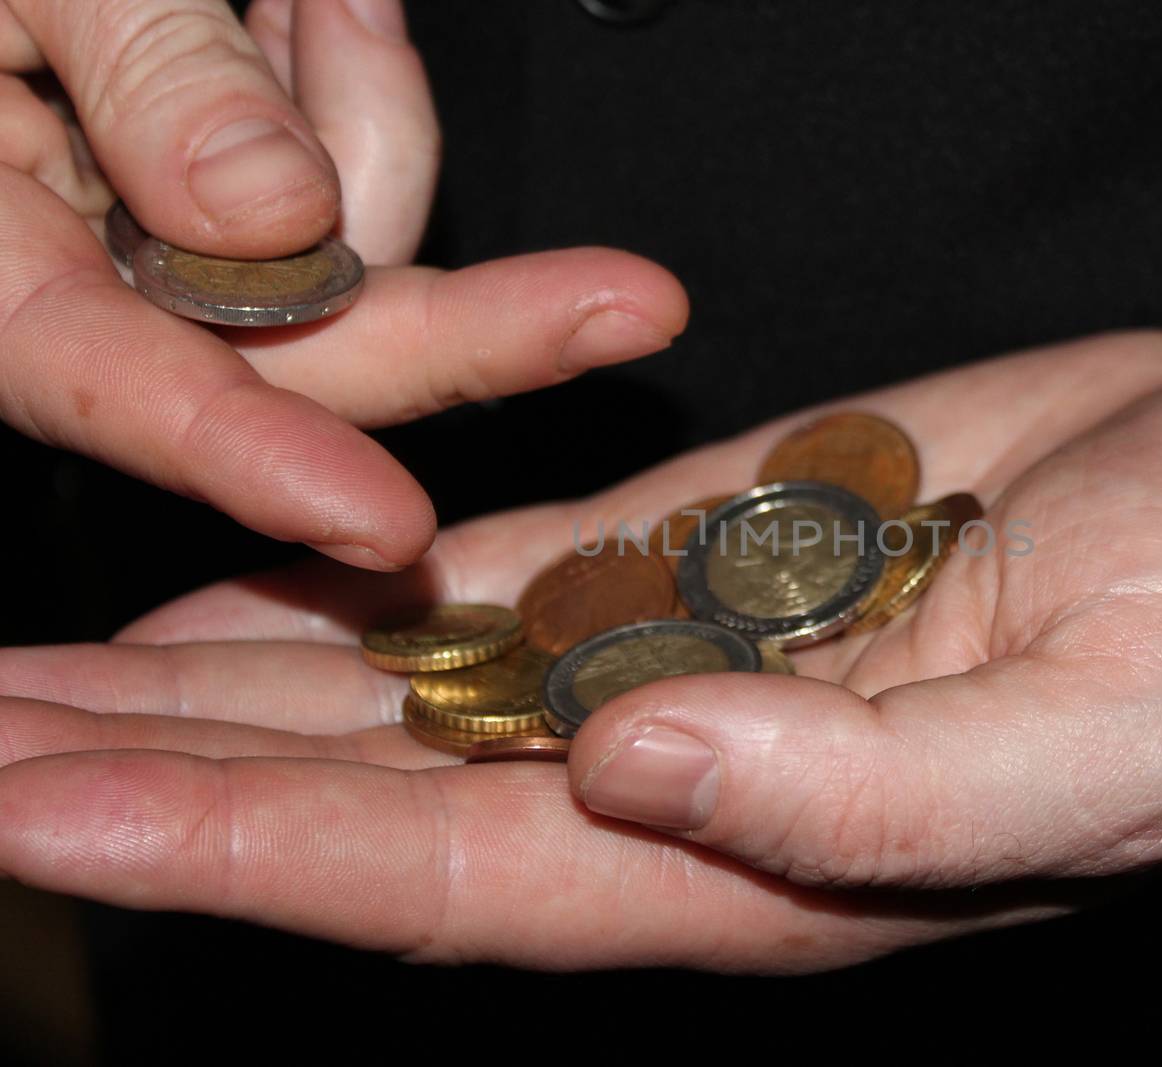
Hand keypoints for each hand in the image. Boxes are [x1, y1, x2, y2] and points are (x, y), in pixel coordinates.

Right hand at [0, 0, 686, 568]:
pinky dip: (348, 89)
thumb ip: (142, 77)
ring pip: (351, 247)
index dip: (262, 464)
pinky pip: (344, 175)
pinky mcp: (222, 194)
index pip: (130, 394)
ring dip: (373, 117)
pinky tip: (304, 12)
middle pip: (307, 357)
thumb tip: (277, 215)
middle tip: (630, 305)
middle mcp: (84, 280)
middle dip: (476, 325)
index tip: (387, 523)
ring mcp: (163, 238)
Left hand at [0, 332, 1161, 970]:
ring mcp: (683, 656)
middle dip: (165, 779)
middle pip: (376, 802)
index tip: (45, 809)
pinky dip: (350, 585)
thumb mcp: (1117, 742)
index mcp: (764, 867)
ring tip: (24, 682)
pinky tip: (224, 583)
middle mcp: (686, 783)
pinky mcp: (704, 545)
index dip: (244, 852)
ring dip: (218, 684)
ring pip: (405, 694)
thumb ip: (874, 798)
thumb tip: (634, 754)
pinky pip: (488, 579)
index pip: (454, 885)